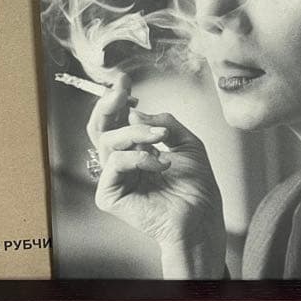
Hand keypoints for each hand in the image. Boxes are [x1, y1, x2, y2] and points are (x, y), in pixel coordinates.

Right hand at [86, 74, 225, 277]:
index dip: (116, 100)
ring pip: (108, 141)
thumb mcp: (186, 142)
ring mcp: (114, 179)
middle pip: (99, 127)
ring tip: (161, 138)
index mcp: (135, 150)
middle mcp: (121, 163)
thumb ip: (163, 122)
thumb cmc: (196, 187)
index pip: (115, 121)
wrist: (201, 217)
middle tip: (122, 92)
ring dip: (136, 133)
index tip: (124, 83)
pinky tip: (160, 164)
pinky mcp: (110, 195)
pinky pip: (114, 164)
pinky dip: (138, 158)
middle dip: (109, 105)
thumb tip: (135, 115)